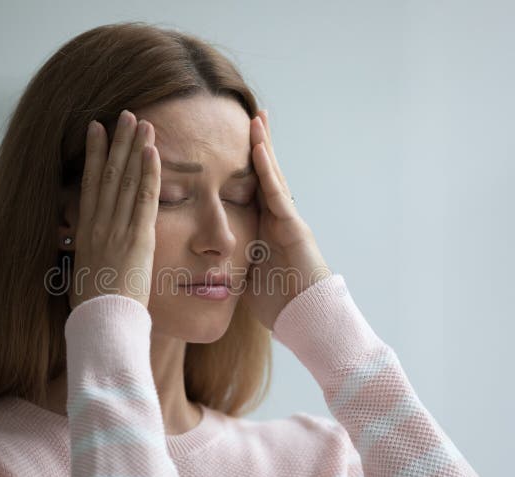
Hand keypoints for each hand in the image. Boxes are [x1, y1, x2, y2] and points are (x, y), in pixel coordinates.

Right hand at [69, 109, 159, 310]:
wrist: (102, 324)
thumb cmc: (95, 309)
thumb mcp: (84, 276)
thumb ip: (90, 257)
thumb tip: (91, 253)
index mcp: (87, 232)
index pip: (91, 184)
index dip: (93, 154)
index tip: (96, 129)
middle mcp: (99, 224)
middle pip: (108, 173)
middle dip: (116, 142)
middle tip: (123, 114)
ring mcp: (117, 229)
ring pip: (126, 180)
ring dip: (134, 148)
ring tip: (140, 122)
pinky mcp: (138, 237)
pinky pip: (145, 199)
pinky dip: (149, 173)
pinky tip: (152, 151)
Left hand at [240, 109, 332, 329]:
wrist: (307, 320)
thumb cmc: (279, 305)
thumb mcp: (246, 277)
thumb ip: (232, 261)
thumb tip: (208, 259)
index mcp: (264, 230)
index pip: (249, 191)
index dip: (241, 168)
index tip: (228, 145)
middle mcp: (277, 220)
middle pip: (264, 176)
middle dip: (257, 147)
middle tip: (250, 117)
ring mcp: (287, 221)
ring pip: (272, 177)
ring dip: (263, 146)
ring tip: (256, 118)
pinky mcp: (293, 227)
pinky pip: (276, 192)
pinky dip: (267, 169)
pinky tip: (257, 145)